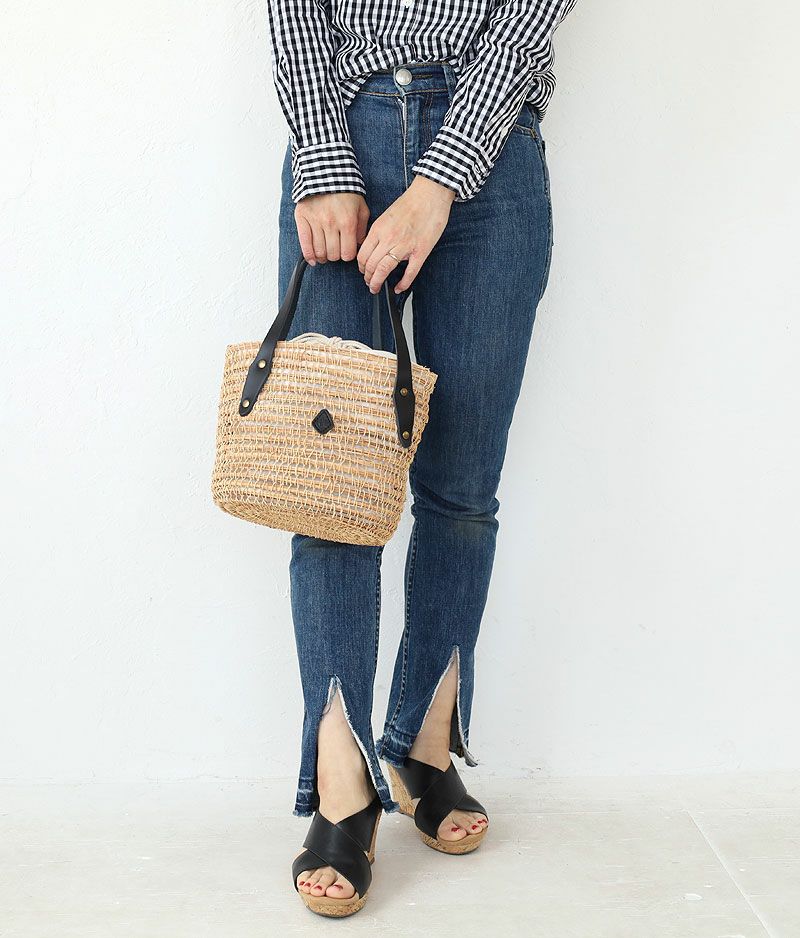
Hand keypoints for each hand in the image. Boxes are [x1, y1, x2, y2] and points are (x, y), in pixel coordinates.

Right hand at [294, 192, 370, 264]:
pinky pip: (304, 243)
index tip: (347, 251)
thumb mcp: (361, 208)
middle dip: (336, 256)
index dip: (348, 256)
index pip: (348, 254)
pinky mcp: (303, 218)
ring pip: (320, 252)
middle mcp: (331, 223)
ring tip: (325, 254)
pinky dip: (309, 255)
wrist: (327, 173)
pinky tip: (313, 260)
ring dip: (324, 257)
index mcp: (347, 222)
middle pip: (333, 255)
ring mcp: (316, 221)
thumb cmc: (346, 192)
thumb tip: (359, 246)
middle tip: (336, 250)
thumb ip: (362, 229)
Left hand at [357, 176, 455, 293]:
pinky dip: (403, 284)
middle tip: (369, 283)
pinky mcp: (420, 251)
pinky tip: (399, 288)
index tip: (364, 271)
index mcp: (379, 229)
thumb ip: (378, 233)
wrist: (430, 194)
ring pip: (384, 271)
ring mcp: (405, 246)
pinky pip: (409, 273)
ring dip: (377, 283)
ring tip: (376, 288)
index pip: (363, 255)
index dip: (361, 267)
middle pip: (371, 266)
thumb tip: (372, 248)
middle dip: (368, 278)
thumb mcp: (386, 216)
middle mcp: (389, 238)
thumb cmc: (411, 202)